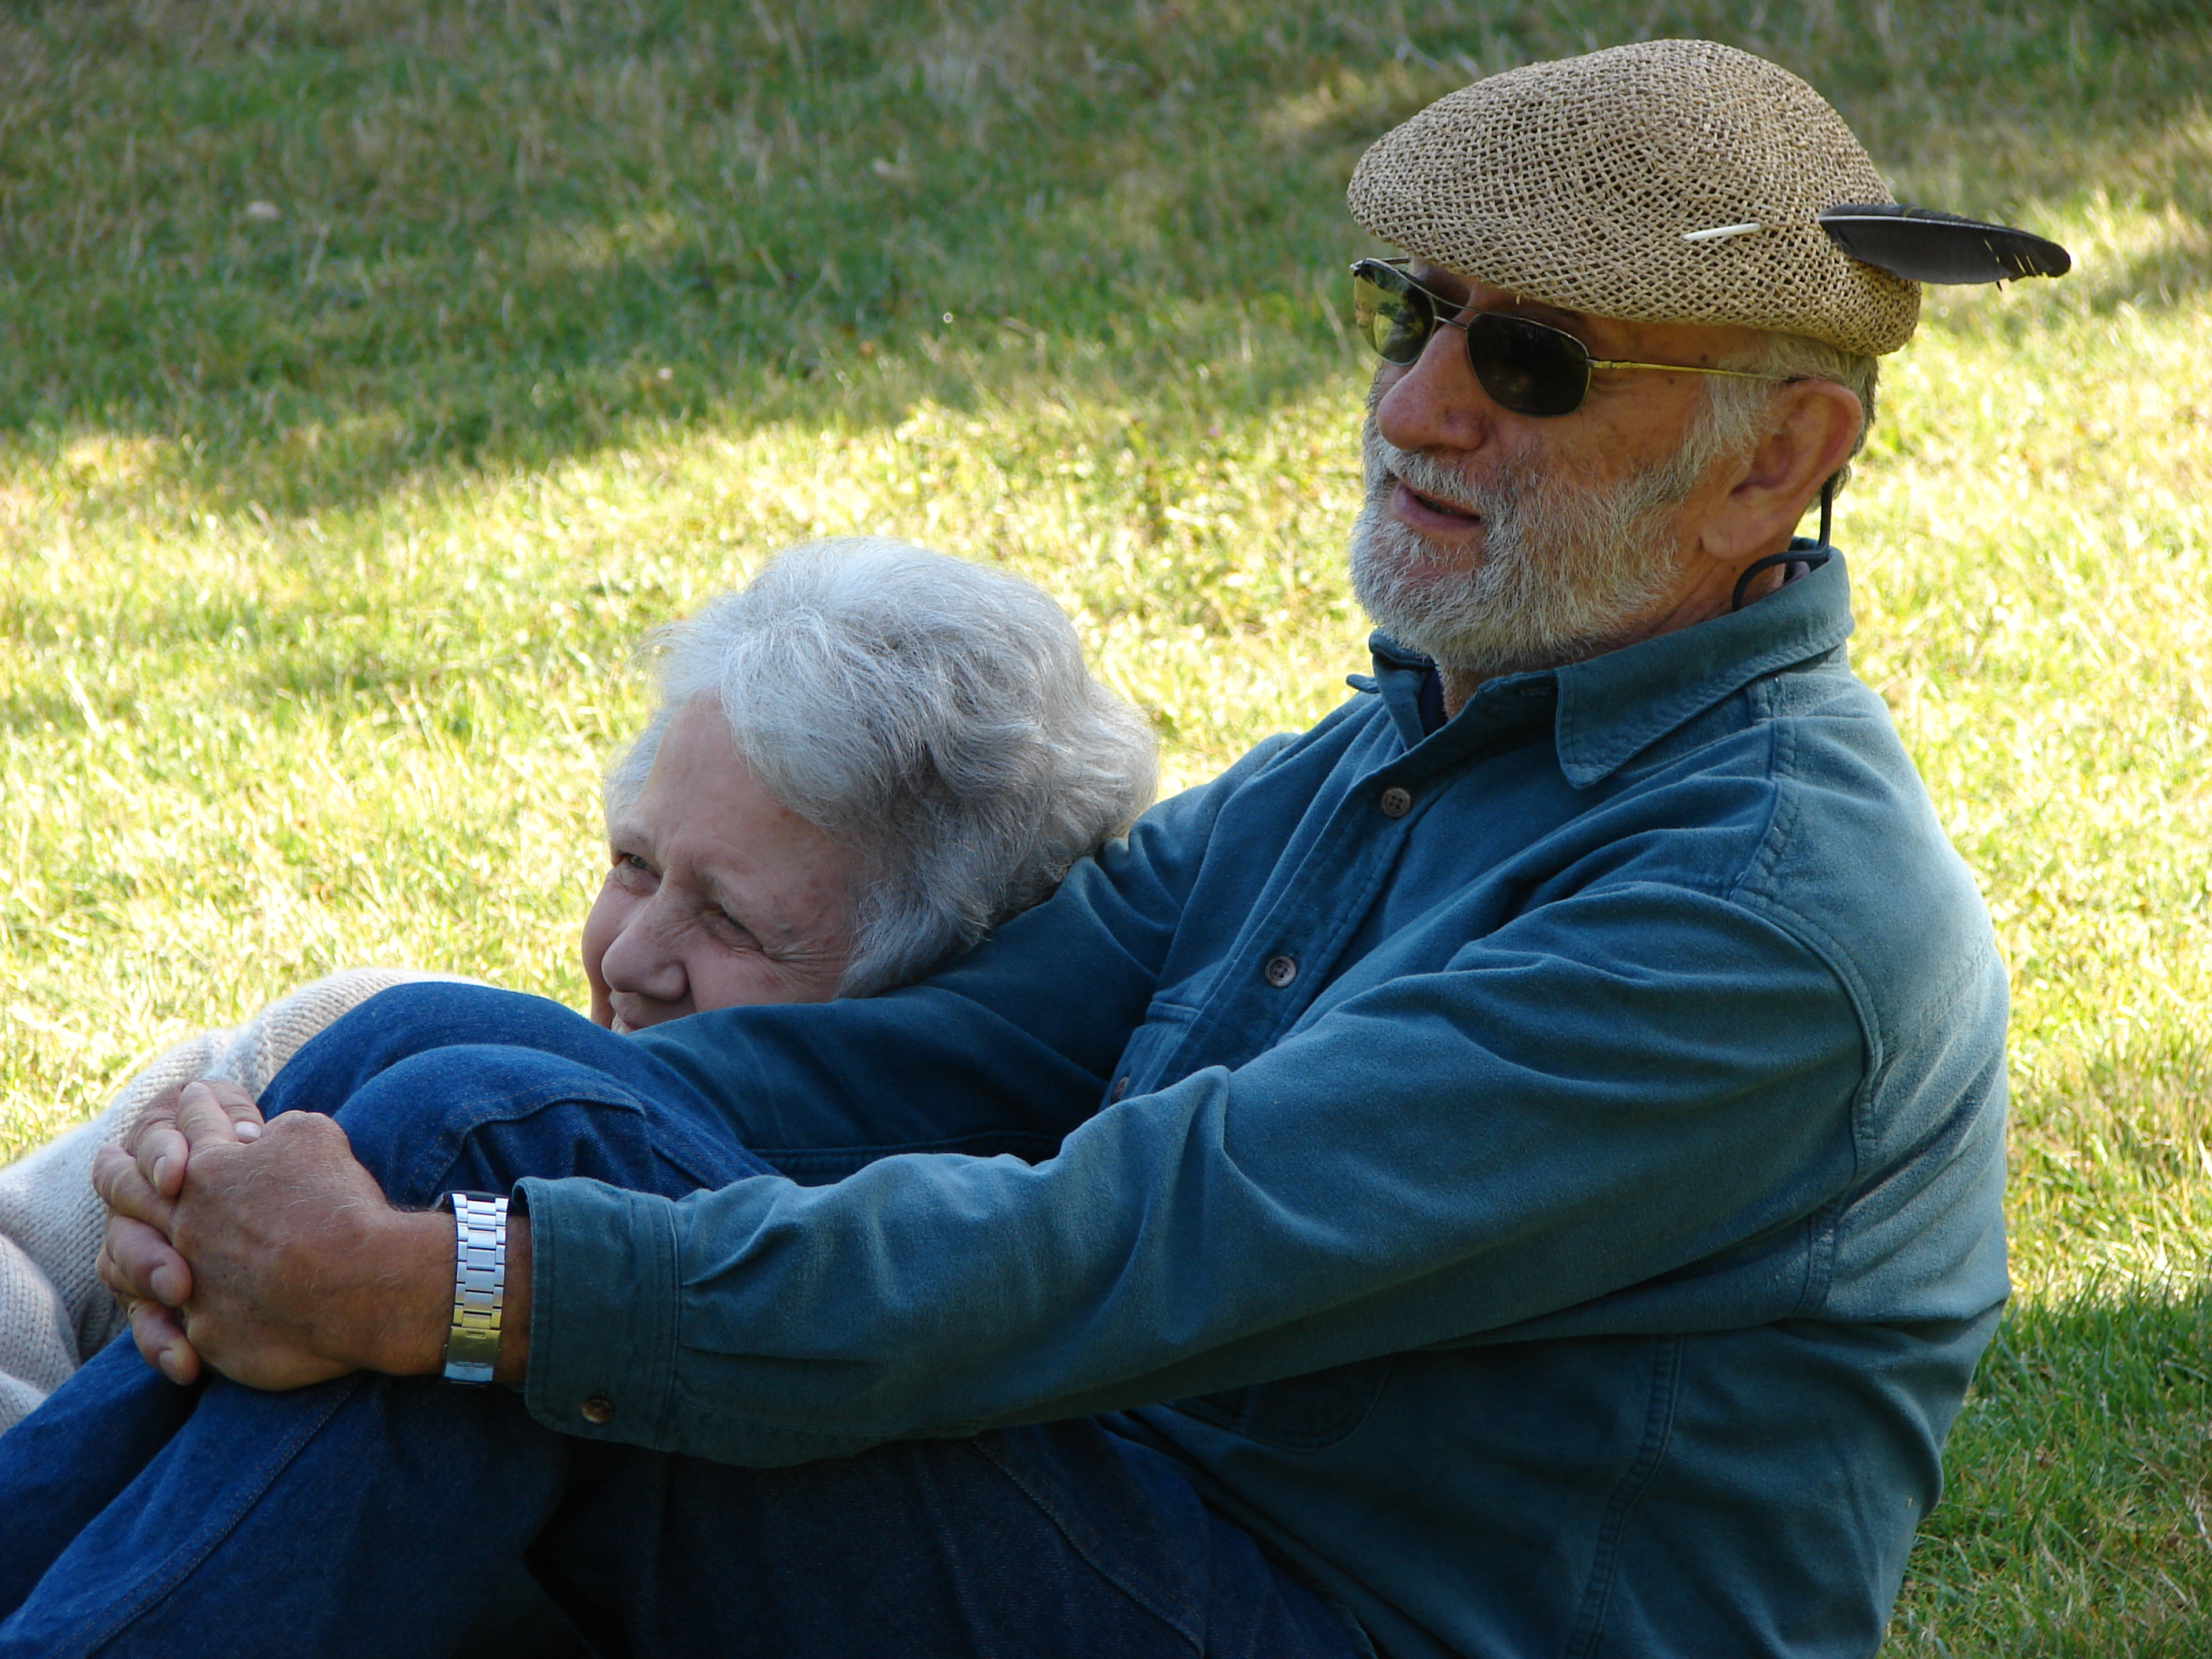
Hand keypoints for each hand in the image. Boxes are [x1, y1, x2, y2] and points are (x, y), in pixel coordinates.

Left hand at [96, 1082, 453, 1389]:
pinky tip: (187, 1329)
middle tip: (113, 1162)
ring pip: (141, 1271)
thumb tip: (262, 1138)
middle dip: (120, 1172)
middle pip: (132, 1192)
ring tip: (150, 1254)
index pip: (195, 1127)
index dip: (195, 1109)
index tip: (192, 1097)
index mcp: (211, 1170)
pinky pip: (178, 1332)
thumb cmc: (339, 1205)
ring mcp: (190, 1283)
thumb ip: (277, 1130)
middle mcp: (185, 1225)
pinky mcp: (206, 1335)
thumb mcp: (315, 1137)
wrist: (358, 1287)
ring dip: (143, 1261)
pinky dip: (178, 1329)